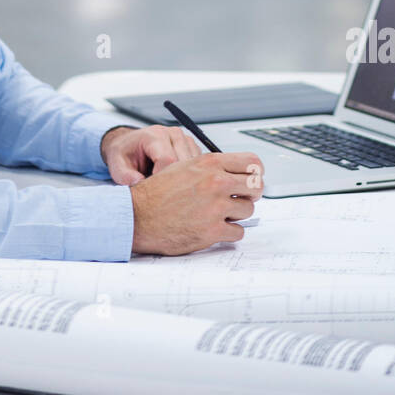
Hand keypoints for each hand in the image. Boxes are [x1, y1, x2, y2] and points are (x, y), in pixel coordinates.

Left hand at [99, 124, 202, 183]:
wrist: (130, 144)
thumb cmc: (125, 153)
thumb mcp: (116, 165)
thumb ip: (125, 175)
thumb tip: (139, 183)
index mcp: (154, 135)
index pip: (168, 160)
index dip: (161, 179)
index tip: (152, 189)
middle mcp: (173, 134)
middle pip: (183, 164)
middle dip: (173, 181)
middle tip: (160, 192)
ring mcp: (185, 139)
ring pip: (193, 166)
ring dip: (181, 179)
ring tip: (165, 183)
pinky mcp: (192, 147)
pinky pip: (197, 166)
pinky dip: (188, 176)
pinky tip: (174, 180)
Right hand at [129, 152, 264, 254]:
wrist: (137, 216)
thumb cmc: (157, 192)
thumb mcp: (184, 167)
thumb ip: (212, 168)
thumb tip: (237, 173)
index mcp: (210, 163)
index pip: (253, 163)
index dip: (255, 173)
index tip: (251, 180)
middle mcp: (215, 182)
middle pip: (256, 187)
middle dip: (250, 194)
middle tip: (239, 199)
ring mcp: (215, 207)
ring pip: (248, 210)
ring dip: (236, 214)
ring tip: (218, 214)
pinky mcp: (212, 230)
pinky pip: (238, 232)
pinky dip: (228, 232)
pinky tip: (213, 227)